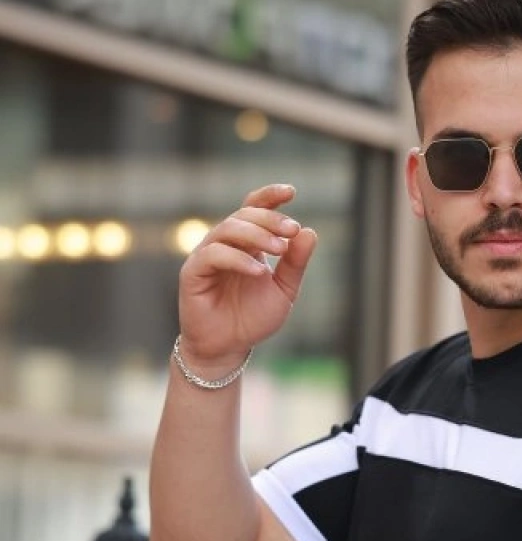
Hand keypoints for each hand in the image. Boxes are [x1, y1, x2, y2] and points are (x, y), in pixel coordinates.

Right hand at [177, 182, 317, 369]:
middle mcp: (224, 243)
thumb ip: (295, 263)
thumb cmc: (252, 318)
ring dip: (256, 235)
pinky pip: (213, 255)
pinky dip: (237, 259)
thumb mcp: (283, 290)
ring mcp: (206, 255)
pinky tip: (258, 271)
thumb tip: (310, 232)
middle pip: (243, 215)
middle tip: (292, 230)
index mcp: (246, 243)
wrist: (228, 347)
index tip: (291, 192)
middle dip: (270, 219)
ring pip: (227, 229)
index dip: (270, 196)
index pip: (254, 208)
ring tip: (279, 249)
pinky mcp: (192, 272)